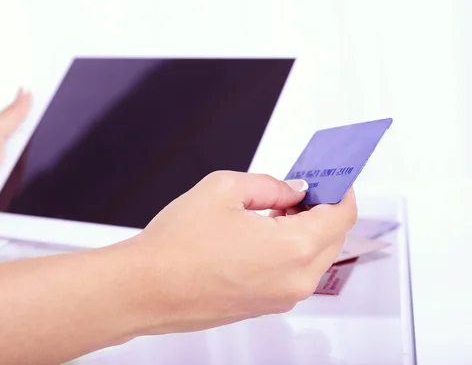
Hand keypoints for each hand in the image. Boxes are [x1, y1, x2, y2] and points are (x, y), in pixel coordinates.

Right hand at [127, 171, 356, 333]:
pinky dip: (289, 251)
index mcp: (293, 248)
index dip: (340, 190)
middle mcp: (294, 280)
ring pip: (313, 257)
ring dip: (304, 230)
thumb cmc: (175, 247)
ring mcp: (280, 299)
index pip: (342, 215)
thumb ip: (269, 185)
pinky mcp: (263, 307)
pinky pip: (291, 274)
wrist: (145, 289)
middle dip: (322, 208)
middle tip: (299, 188)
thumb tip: (291, 189)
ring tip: (274, 209)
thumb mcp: (224, 189)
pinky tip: (260, 234)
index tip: (332, 179)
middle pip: (333, 238)